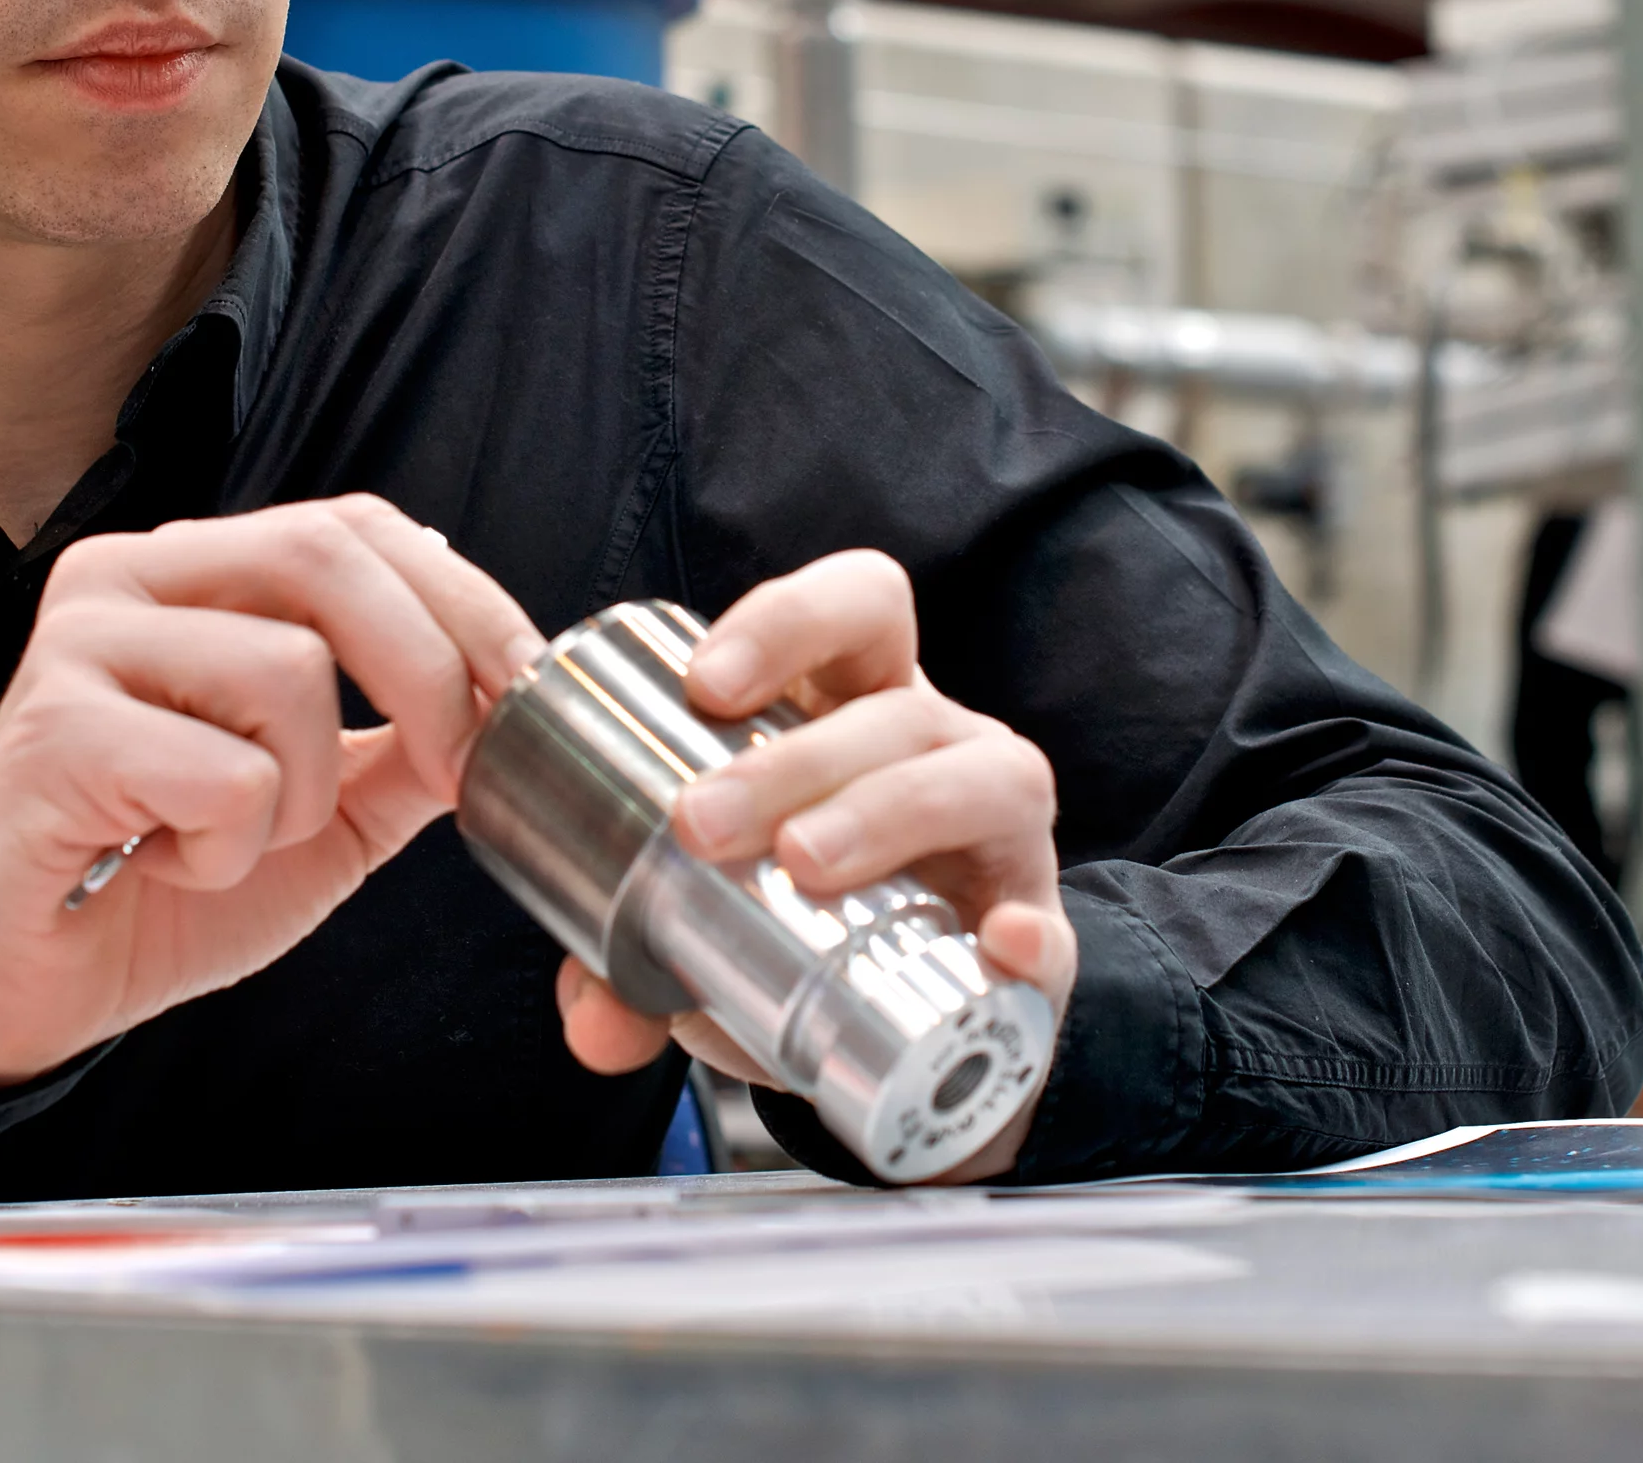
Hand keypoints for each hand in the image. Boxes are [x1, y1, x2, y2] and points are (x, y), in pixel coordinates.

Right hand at [0, 495, 539, 1096]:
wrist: (23, 992)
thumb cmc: (155, 889)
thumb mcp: (321, 812)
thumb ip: (404, 748)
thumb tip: (507, 701)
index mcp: (192, 571)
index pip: (354, 528)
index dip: (460, 597)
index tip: (525, 686)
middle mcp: (128, 575)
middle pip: (328, 558)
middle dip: (429, 671)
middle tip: (454, 772)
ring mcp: (81, 641)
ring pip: (288, 673)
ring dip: (302, 797)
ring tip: (228, 840)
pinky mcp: (53, 728)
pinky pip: (225, 775)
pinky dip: (229, 848)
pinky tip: (165, 860)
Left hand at [554, 550, 1073, 1182]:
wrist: (907, 1033)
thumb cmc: (801, 922)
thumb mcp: (707, 923)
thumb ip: (634, 965)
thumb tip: (591, 1023)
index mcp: (861, 706)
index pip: (856, 609)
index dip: (788, 621)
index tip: (704, 684)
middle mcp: (942, 745)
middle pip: (897, 705)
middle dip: (795, 754)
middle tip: (702, 822)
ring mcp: (1002, 832)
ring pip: (981, 778)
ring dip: (887, 811)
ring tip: (803, 865)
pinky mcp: (1036, 930)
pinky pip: (1050, 926)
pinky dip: (1031, 934)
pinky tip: (998, 945)